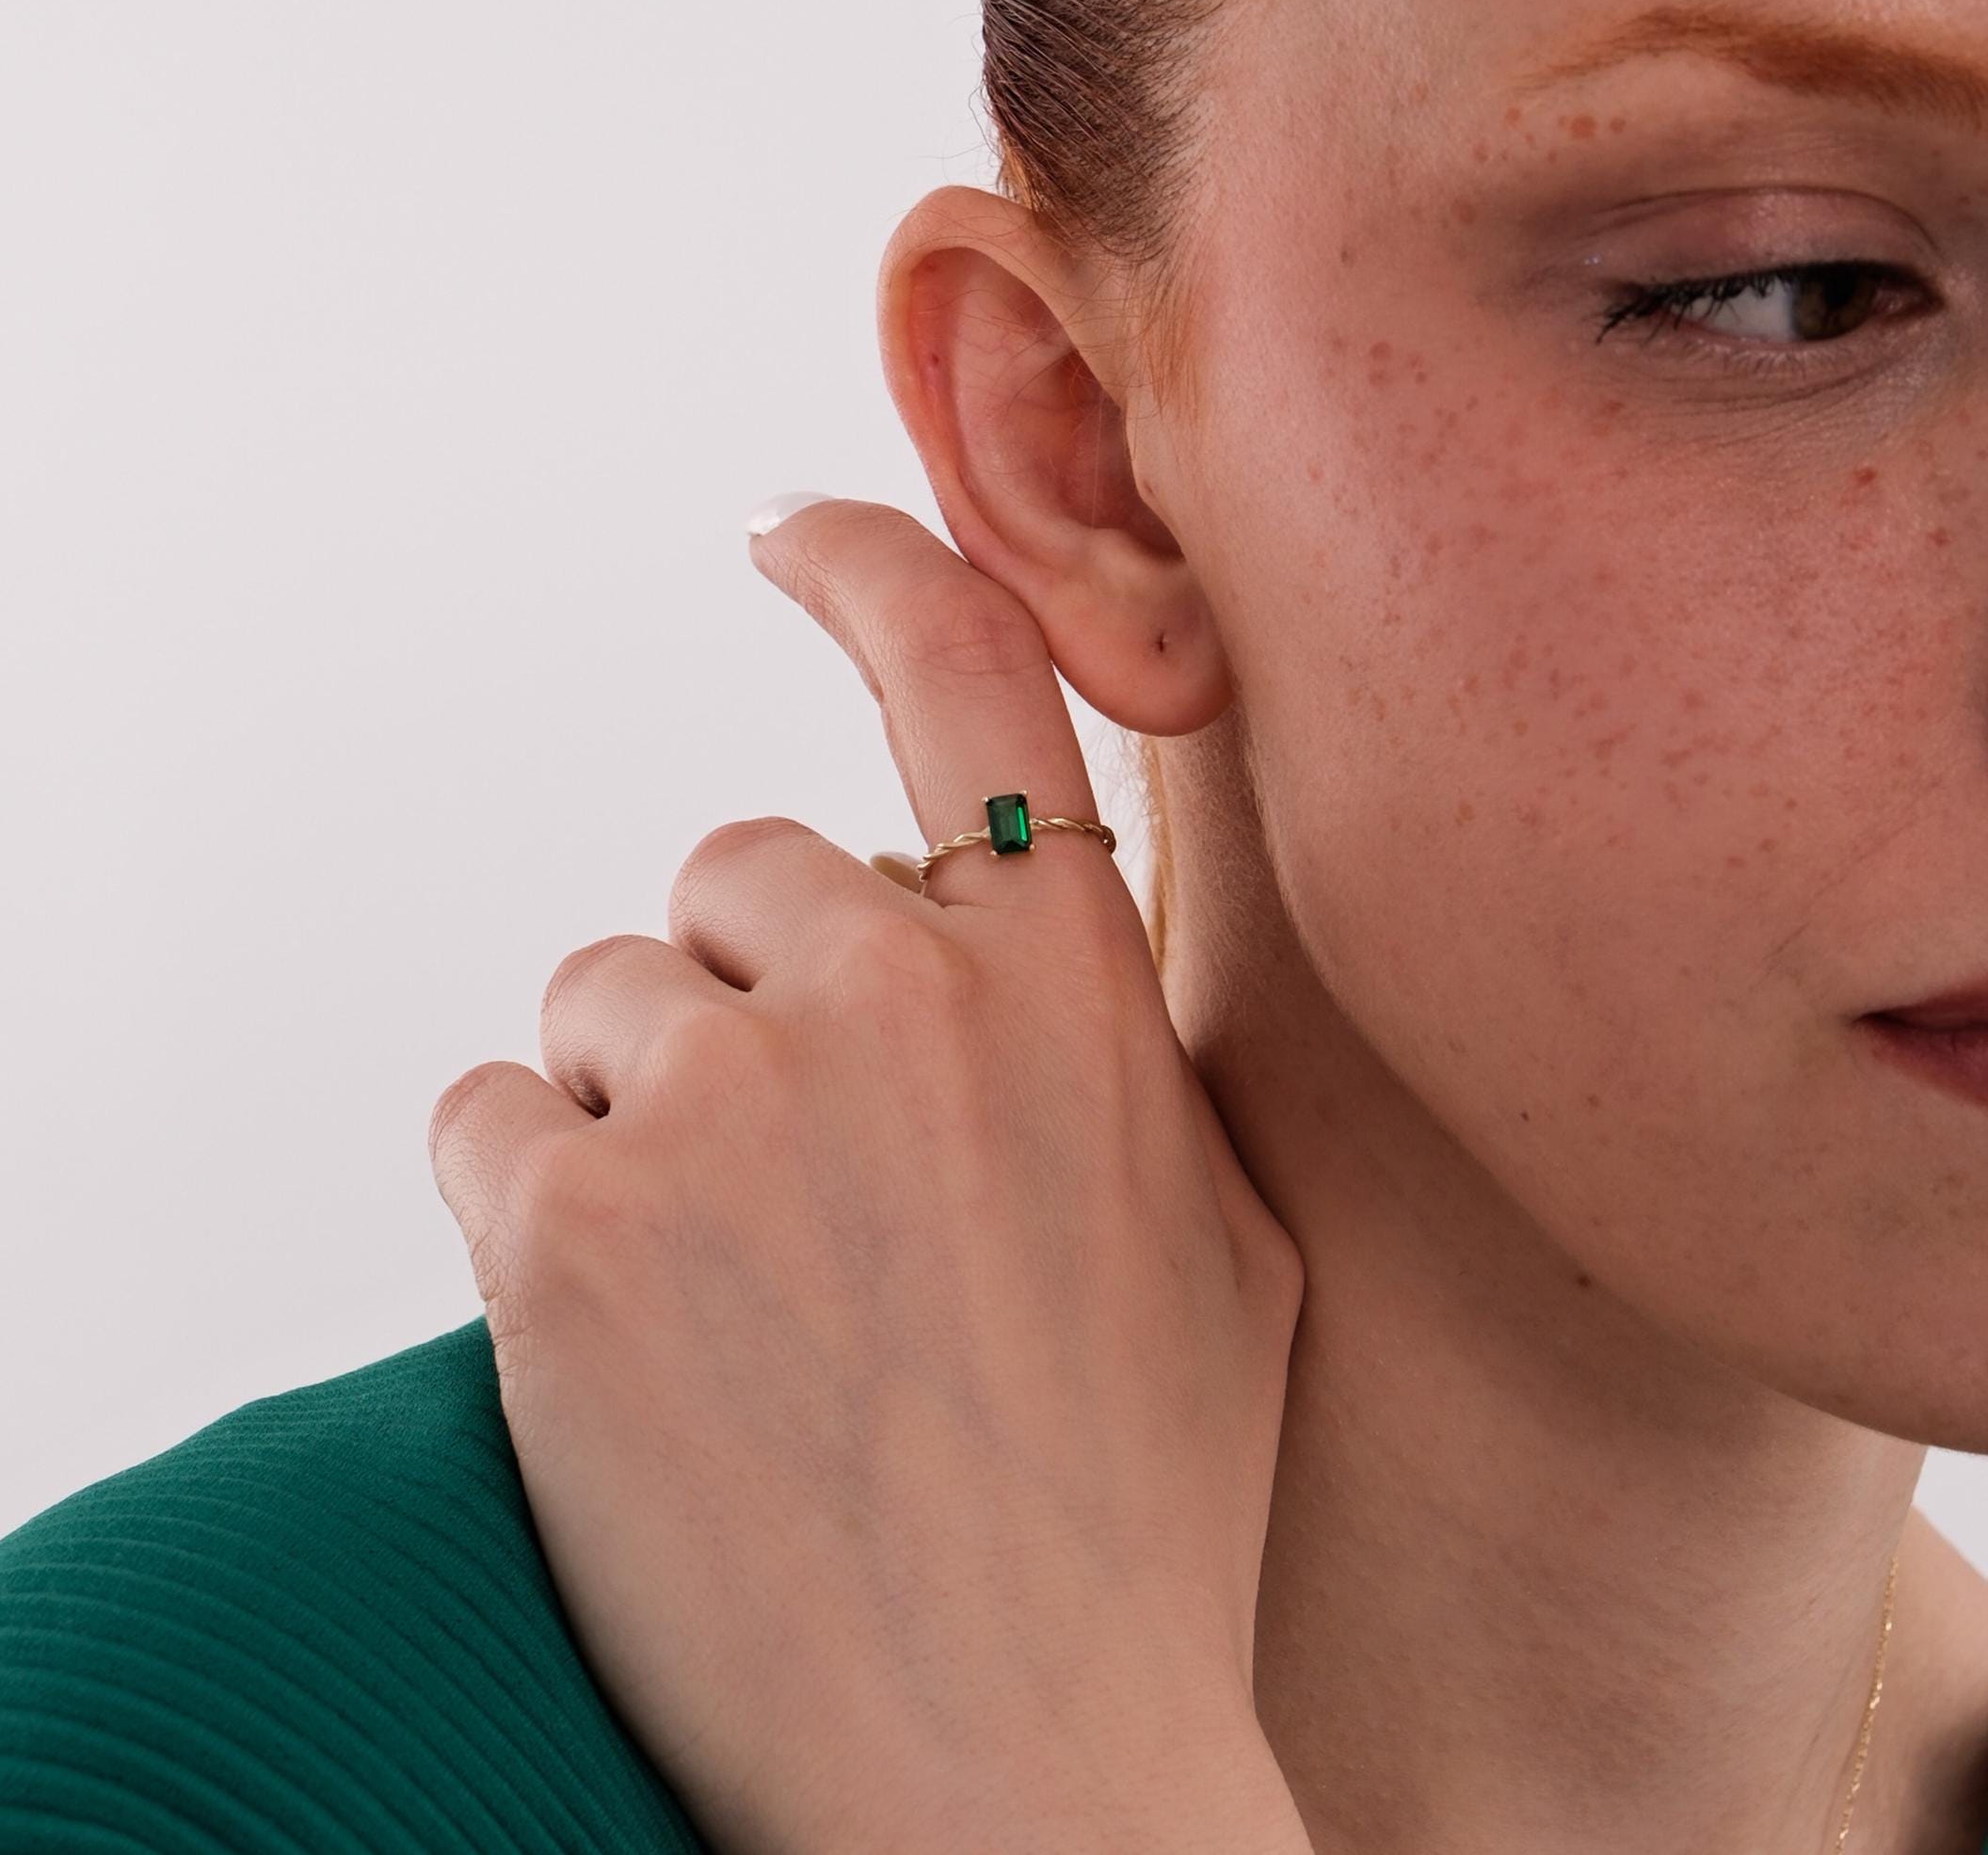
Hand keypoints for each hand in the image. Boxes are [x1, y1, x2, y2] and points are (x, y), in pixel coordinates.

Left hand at [428, 501, 1309, 1854]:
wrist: (1014, 1752)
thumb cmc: (1139, 1511)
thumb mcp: (1226, 1233)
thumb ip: (1123, 1054)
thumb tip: (1039, 960)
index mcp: (1070, 982)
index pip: (966, 670)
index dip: (870, 564)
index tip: (787, 528)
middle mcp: (902, 994)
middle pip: (735, 872)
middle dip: (743, 994)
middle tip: (792, 1188)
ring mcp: (728, 1100)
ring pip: (603, 998)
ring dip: (638, 1111)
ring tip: (726, 1302)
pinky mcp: (568, 1226)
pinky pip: (488, 1116)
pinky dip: (526, 1202)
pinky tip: (625, 1342)